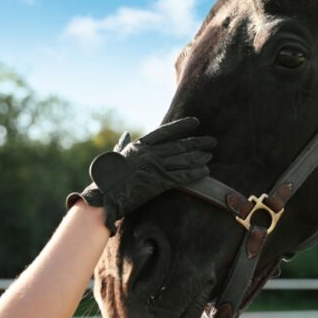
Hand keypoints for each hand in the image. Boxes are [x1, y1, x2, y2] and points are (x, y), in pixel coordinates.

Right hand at [66, 117, 215, 234]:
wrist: (105, 195)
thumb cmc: (107, 177)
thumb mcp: (115, 156)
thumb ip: (123, 144)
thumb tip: (127, 134)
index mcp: (140, 145)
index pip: (165, 132)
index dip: (182, 126)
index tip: (196, 122)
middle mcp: (150, 154)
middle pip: (179, 146)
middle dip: (197, 143)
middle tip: (212, 141)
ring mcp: (155, 167)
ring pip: (182, 160)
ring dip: (198, 157)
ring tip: (210, 156)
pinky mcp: (158, 182)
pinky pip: (181, 176)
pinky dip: (194, 173)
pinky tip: (204, 171)